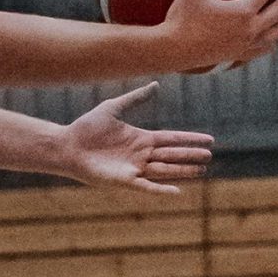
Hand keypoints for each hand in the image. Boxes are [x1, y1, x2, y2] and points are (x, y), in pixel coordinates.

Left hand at [60, 85, 213, 193]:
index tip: (209, 139)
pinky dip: (161, 190)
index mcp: (141, 139)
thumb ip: (135, 98)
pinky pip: (147, 187)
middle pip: (172, 155)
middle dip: (191, 155)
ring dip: (183, 170)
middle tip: (210, 156)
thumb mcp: (113, 108)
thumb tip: (156, 85)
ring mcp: (134, 169)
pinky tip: (177, 192)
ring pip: (165, 170)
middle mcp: (141, 155)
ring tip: (202, 170)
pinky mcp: (124, 180)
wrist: (67, 145)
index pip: (171, 139)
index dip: (190, 139)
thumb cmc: (87, 127)